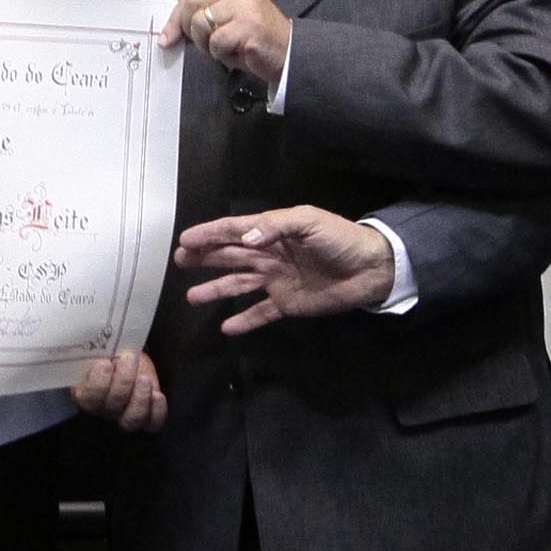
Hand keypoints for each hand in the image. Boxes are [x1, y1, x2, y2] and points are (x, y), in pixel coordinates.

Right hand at [73, 351, 165, 433]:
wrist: (128, 358)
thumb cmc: (110, 353)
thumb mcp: (100, 349)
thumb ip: (96, 350)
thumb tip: (95, 339)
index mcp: (86, 393)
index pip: (89, 397)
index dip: (98, 383)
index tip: (105, 362)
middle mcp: (104, 409)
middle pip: (111, 405)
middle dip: (122, 380)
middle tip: (129, 358)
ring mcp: (125, 415)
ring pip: (131, 419)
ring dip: (139, 398)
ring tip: (144, 379)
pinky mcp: (147, 417)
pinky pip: (152, 423)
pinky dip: (157, 411)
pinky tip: (158, 395)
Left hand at [164, 0, 290, 85]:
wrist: (290, 54)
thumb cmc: (257, 41)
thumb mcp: (228, 22)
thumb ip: (204, 19)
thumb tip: (171, 32)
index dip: (175, 19)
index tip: (167, 38)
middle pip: (192, 5)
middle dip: (190, 32)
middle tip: (204, 46)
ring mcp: (244, 7)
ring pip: (201, 25)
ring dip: (209, 46)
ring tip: (228, 49)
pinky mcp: (249, 26)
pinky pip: (217, 42)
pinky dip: (222, 55)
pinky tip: (239, 53)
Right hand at [173, 207, 391, 330]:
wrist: (371, 269)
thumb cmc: (340, 239)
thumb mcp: (309, 222)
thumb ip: (275, 226)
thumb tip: (245, 238)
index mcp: (273, 231)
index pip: (234, 231)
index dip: (209, 234)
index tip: (185, 239)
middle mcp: (269, 255)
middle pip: (230, 256)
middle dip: (204, 257)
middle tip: (180, 261)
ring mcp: (277, 281)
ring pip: (239, 285)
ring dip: (215, 289)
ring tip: (192, 297)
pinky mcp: (287, 304)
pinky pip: (260, 313)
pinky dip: (244, 321)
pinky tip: (226, 328)